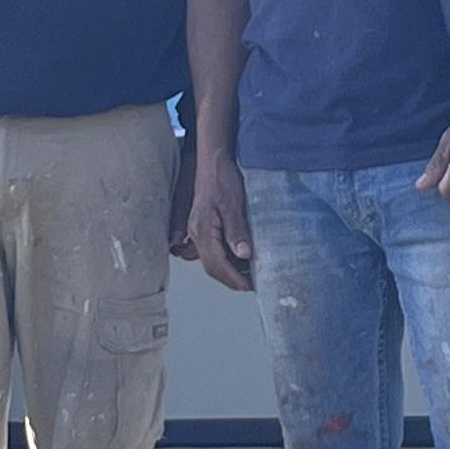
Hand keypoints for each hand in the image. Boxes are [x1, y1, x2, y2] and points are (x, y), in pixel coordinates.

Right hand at [181, 147, 252, 289]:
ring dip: (229, 270)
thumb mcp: (233, 204)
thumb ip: (236, 230)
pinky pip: (213, 249)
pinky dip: (227, 258)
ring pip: (212, 260)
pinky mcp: (204, 227)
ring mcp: (198, 231)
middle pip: (212, 267)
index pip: (216, 265)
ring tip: (250, 273)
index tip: (249, 287)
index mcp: (202, 231)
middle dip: (231, 279)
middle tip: (252, 285)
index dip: (233, 279)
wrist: (213, 161)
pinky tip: (241, 256)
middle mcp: (196, 234)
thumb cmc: (222, 179)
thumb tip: (243, 255)